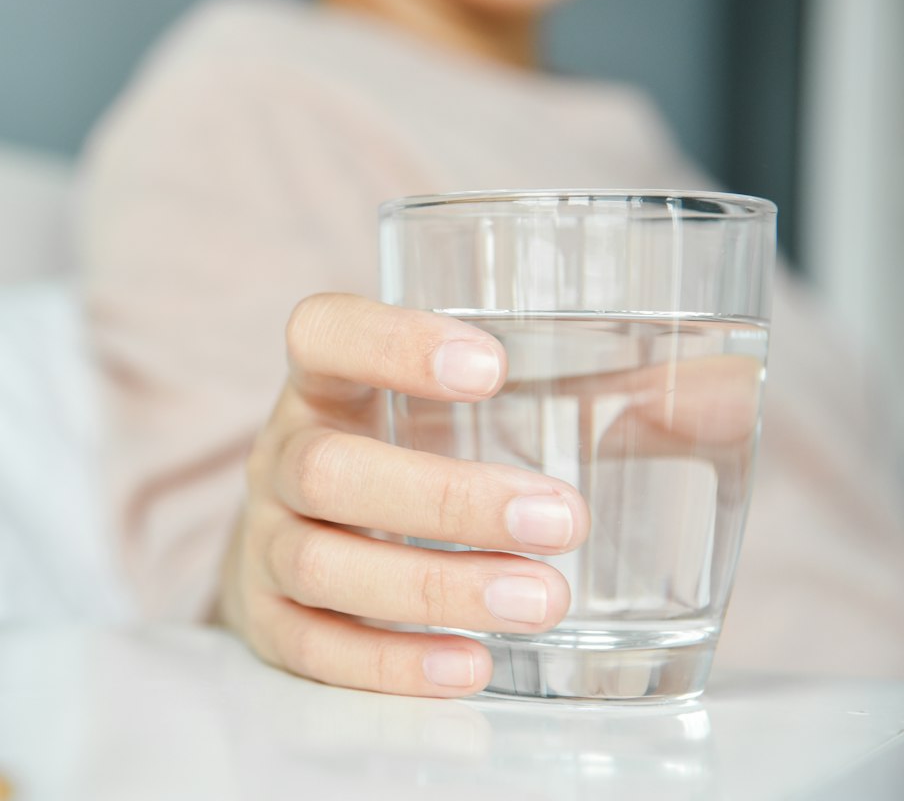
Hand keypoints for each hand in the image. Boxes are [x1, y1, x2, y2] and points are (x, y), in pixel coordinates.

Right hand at [216, 294, 589, 696]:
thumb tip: (730, 387)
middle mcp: (283, 452)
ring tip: (541, 599)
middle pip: (329, 466)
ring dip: (434, 584)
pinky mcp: (267, 617)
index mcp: (328, 381)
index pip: (324, 331)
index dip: (390, 341)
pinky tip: (472, 663)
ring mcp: (266, 537)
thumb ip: (602, 390)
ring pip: (322, 560)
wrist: (310, 532)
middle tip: (561, 519)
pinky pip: (310, 644)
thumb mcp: (481, 411)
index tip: (491, 365)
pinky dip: (389, 660)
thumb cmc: (416, 454)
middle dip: (446, 498)